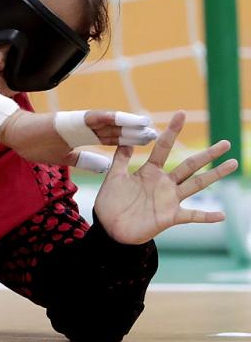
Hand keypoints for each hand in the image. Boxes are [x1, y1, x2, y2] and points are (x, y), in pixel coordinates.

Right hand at [0, 110, 152, 167]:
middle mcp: (85, 127)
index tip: (146, 142)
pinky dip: (112, 118)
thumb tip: (106, 167)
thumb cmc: (35, 145)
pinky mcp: (72, 119)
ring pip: (109, 123)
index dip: (129, 140)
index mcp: (83, 136)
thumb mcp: (64, 158)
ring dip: (128, 124)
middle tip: (156, 135)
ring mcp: (79, 122)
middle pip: (114, 130)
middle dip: (134, 133)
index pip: (110, 138)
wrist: (16, 134)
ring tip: (147, 126)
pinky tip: (127, 118)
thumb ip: (85, 161)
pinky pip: (95, 118)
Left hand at [94, 111, 238, 244]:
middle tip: (225, 142)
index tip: (181, 113)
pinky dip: (206, 216)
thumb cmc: (111, 202)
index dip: (172, 131)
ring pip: (197, 184)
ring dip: (215, 175)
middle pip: (189, 165)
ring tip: (232, 164)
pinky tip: (221, 215)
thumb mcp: (114, 176)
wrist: (109, 227)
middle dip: (207, 154)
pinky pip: (191, 216)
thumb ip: (120, 158)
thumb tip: (125, 138)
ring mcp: (169, 199)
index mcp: (150, 171)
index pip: (164, 147)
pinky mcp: (170, 216)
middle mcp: (164, 183)